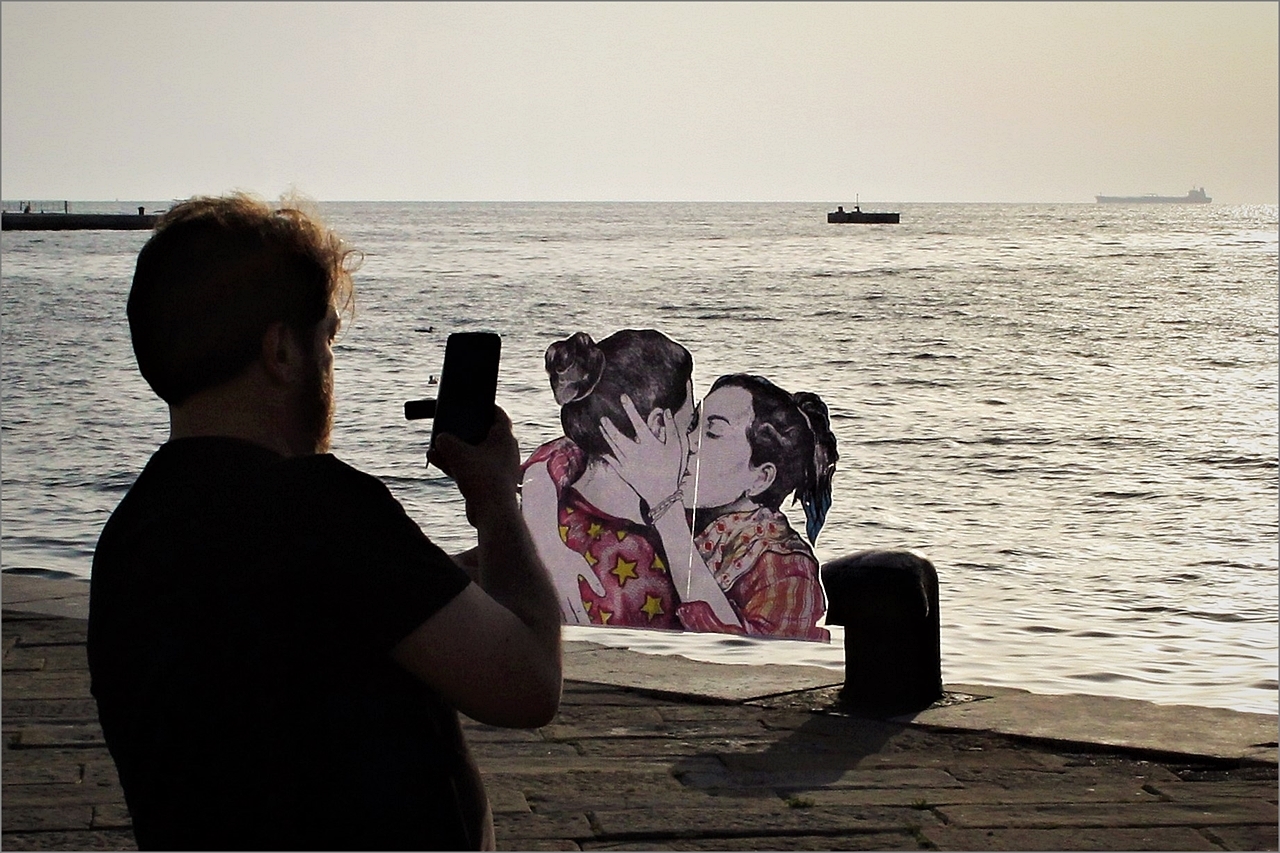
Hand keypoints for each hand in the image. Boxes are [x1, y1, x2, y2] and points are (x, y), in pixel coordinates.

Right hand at [429, 406, 520, 527]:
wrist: (491, 512)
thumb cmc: (481, 477)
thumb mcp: (457, 452)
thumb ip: (445, 440)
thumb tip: (440, 439)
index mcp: (505, 437)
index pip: (498, 414)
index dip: (485, 406)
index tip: (472, 403)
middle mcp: (505, 450)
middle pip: (482, 433)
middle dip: (463, 431)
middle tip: (448, 425)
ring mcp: (497, 467)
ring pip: (473, 452)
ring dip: (454, 450)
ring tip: (434, 446)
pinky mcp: (489, 482)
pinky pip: (470, 468)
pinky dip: (456, 464)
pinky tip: (435, 460)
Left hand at [599, 394, 687, 508]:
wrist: (663, 494)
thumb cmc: (672, 469)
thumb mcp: (677, 447)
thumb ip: (672, 428)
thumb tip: (667, 411)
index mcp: (649, 444)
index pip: (637, 422)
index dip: (630, 408)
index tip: (623, 397)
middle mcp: (635, 452)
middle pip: (617, 435)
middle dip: (609, 425)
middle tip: (603, 417)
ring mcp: (627, 462)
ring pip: (613, 446)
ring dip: (606, 435)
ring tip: (601, 426)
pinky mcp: (623, 472)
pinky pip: (612, 460)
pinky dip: (607, 453)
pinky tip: (603, 449)